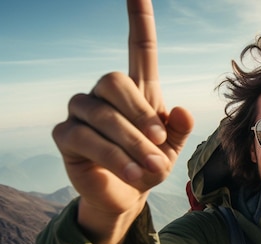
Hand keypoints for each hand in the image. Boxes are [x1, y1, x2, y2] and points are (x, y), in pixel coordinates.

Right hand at [52, 0, 193, 243]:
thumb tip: (181, 110)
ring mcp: (81, 111)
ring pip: (101, 112)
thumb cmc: (150, 164)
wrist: (129, 195)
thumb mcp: (173, 148)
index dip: (139, 18)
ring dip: (131, 143)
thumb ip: (181, 128)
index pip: (139, 46)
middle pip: (113, 79)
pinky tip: (134, 174)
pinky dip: (115, 158)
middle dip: (140, 115)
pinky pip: (87, 138)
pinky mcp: (65, 135)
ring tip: (151, 167)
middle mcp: (105, 93)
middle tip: (159, 143)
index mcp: (138, 89)